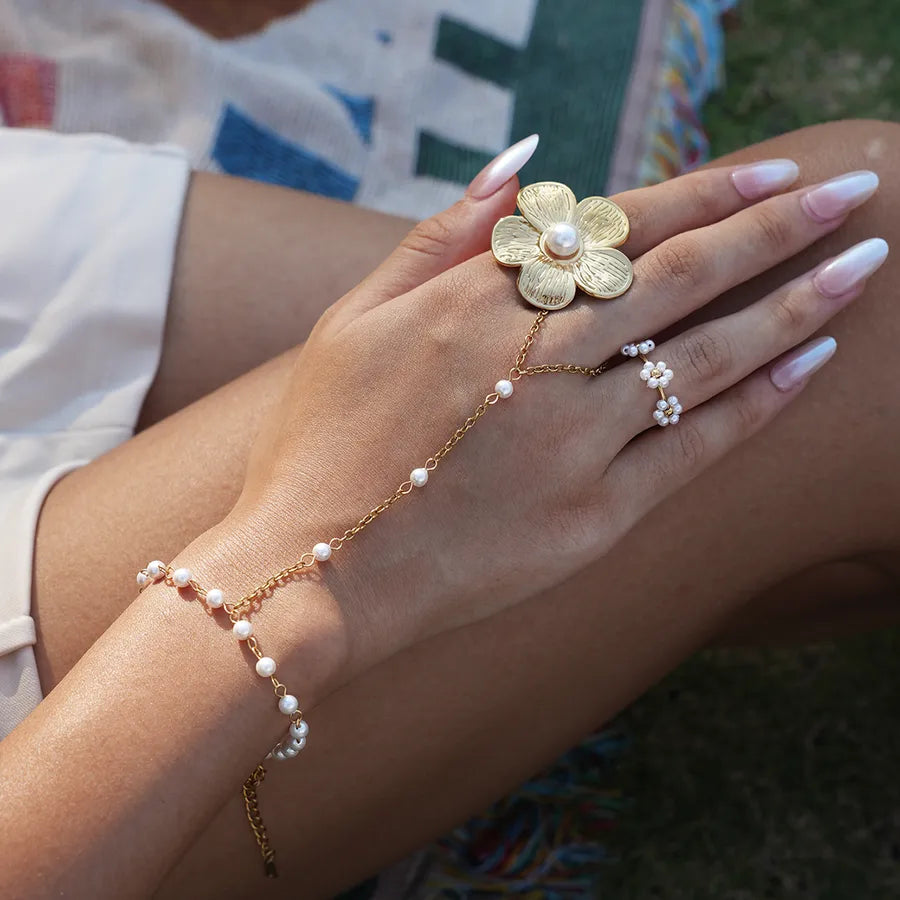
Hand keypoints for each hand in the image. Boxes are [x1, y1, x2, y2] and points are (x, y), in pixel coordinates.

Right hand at [234, 161, 881, 677]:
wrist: (315, 571)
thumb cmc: (323, 442)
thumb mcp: (353, 318)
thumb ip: (438, 236)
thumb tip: (522, 164)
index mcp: (477, 304)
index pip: (615, 228)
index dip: (704, 195)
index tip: (772, 174)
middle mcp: (537, 360)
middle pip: (680, 277)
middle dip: (777, 229)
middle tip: (854, 195)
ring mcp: (572, 441)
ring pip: (704, 356)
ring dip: (794, 305)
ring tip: (864, 267)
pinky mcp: (592, 518)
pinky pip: (693, 450)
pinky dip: (756, 405)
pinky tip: (808, 364)